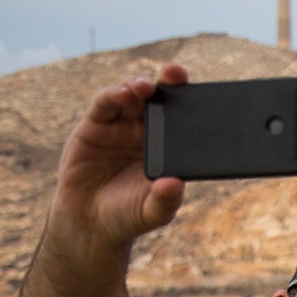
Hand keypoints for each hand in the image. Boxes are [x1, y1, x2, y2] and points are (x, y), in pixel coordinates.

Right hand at [44, 65, 190, 269]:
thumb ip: (166, 200)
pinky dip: (113, 95)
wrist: (90, 223)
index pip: (183, 119)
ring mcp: (120, 126)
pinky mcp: (94, 125)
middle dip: (169, 82)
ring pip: (132, 96)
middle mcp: (146, 131)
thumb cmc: (128, 216)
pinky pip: (105, 103)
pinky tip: (122, 94)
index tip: (206, 94)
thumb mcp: (152, 213)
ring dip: (138, 85)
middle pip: (160, 99)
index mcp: (168, 148)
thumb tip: (176, 184)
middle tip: (176, 73)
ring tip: (144, 87)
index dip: (192, 102)